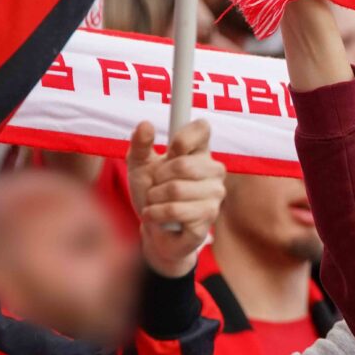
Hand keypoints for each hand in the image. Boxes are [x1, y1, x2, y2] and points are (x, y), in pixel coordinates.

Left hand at [128, 119, 226, 277]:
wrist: (155, 230)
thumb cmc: (152, 194)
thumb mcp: (139, 166)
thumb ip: (140, 145)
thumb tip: (145, 124)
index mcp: (200, 152)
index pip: (202, 128)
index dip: (183, 137)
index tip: (170, 149)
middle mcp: (214, 170)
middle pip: (182, 163)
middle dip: (157, 178)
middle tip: (156, 187)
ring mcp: (215, 194)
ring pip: (176, 189)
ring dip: (154, 199)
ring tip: (156, 203)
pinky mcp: (209, 216)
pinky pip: (175, 210)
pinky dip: (156, 214)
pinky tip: (157, 216)